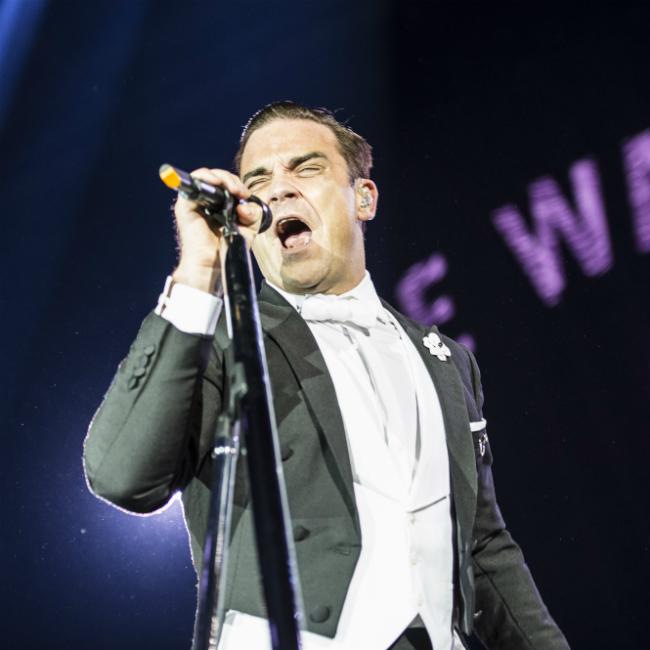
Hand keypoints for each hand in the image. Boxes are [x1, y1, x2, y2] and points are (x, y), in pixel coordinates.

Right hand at [172, 167, 260, 291]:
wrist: (213, 265)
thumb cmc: (227, 249)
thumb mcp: (247, 229)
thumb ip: (252, 214)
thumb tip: (243, 203)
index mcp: (218, 206)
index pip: (226, 184)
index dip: (236, 184)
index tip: (246, 196)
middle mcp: (204, 202)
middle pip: (216, 177)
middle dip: (231, 180)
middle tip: (241, 193)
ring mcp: (194, 202)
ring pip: (204, 176)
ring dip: (221, 177)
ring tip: (232, 188)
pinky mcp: (185, 205)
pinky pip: (192, 182)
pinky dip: (205, 177)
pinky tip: (217, 183)